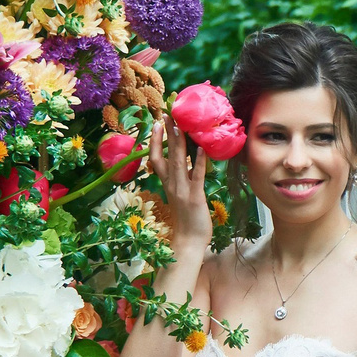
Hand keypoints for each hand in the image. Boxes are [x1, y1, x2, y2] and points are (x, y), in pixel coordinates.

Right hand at [151, 117, 214, 255]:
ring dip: (179, 143)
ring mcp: (182, 190)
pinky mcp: (195, 197)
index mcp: (167, 184)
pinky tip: (201, 149)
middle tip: (167, 114)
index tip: (158, 124)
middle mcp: (171, 184)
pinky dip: (198, 162)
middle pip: (166, 155)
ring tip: (180, 125)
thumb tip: (187, 166)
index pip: (156, 158)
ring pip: (178, 162)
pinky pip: (196, 176)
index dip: (156, 141)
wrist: (188, 242)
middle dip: (167, 134)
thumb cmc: (187, 221)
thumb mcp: (180, 197)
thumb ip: (181, 182)